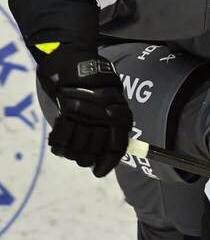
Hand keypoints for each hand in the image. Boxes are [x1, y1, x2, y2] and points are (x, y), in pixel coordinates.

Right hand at [37, 48, 131, 176]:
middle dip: (87, 160)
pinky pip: (61, 138)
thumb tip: (113, 152)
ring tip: (72, 152)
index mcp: (120, 115)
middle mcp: (103, 117)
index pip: (116, 147)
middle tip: (84, 160)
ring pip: (77, 148)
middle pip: (93, 151)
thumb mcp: (117, 102)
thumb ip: (116, 125)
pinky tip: (60, 146)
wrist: (78, 66)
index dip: (108, 163)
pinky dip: (59, 145)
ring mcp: (84, 115)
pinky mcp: (66, 112)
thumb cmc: (101, 85)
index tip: (99, 173)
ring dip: (73, 154)